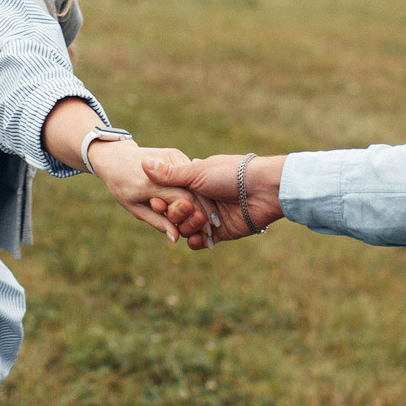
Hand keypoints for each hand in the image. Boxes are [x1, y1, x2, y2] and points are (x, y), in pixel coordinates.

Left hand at [83, 139, 208, 242]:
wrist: (114, 157)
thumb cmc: (121, 186)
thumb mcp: (135, 208)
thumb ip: (157, 222)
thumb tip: (176, 238)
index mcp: (150, 185)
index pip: (182, 201)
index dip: (197, 217)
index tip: (207, 233)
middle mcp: (163, 168)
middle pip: (192, 191)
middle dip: (207, 210)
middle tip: (217, 227)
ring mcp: (171, 157)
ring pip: (194, 180)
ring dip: (207, 198)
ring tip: (217, 216)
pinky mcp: (174, 152)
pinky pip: (190, 172)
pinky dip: (199, 186)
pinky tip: (209, 199)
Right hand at [137, 152, 283, 249]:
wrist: (262, 189)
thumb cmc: (230, 174)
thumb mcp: (197, 172)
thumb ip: (169, 174)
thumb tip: (142, 163)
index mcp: (194, 182)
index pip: (169, 195)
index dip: (163, 201)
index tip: (158, 201)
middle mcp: (201, 200)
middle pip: (176, 214)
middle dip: (177, 214)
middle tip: (186, 209)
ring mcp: (210, 217)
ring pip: (187, 228)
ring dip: (188, 227)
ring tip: (199, 221)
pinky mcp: (220, 233)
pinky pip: (201, 242)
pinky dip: (196, 243)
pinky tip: (196, 240)